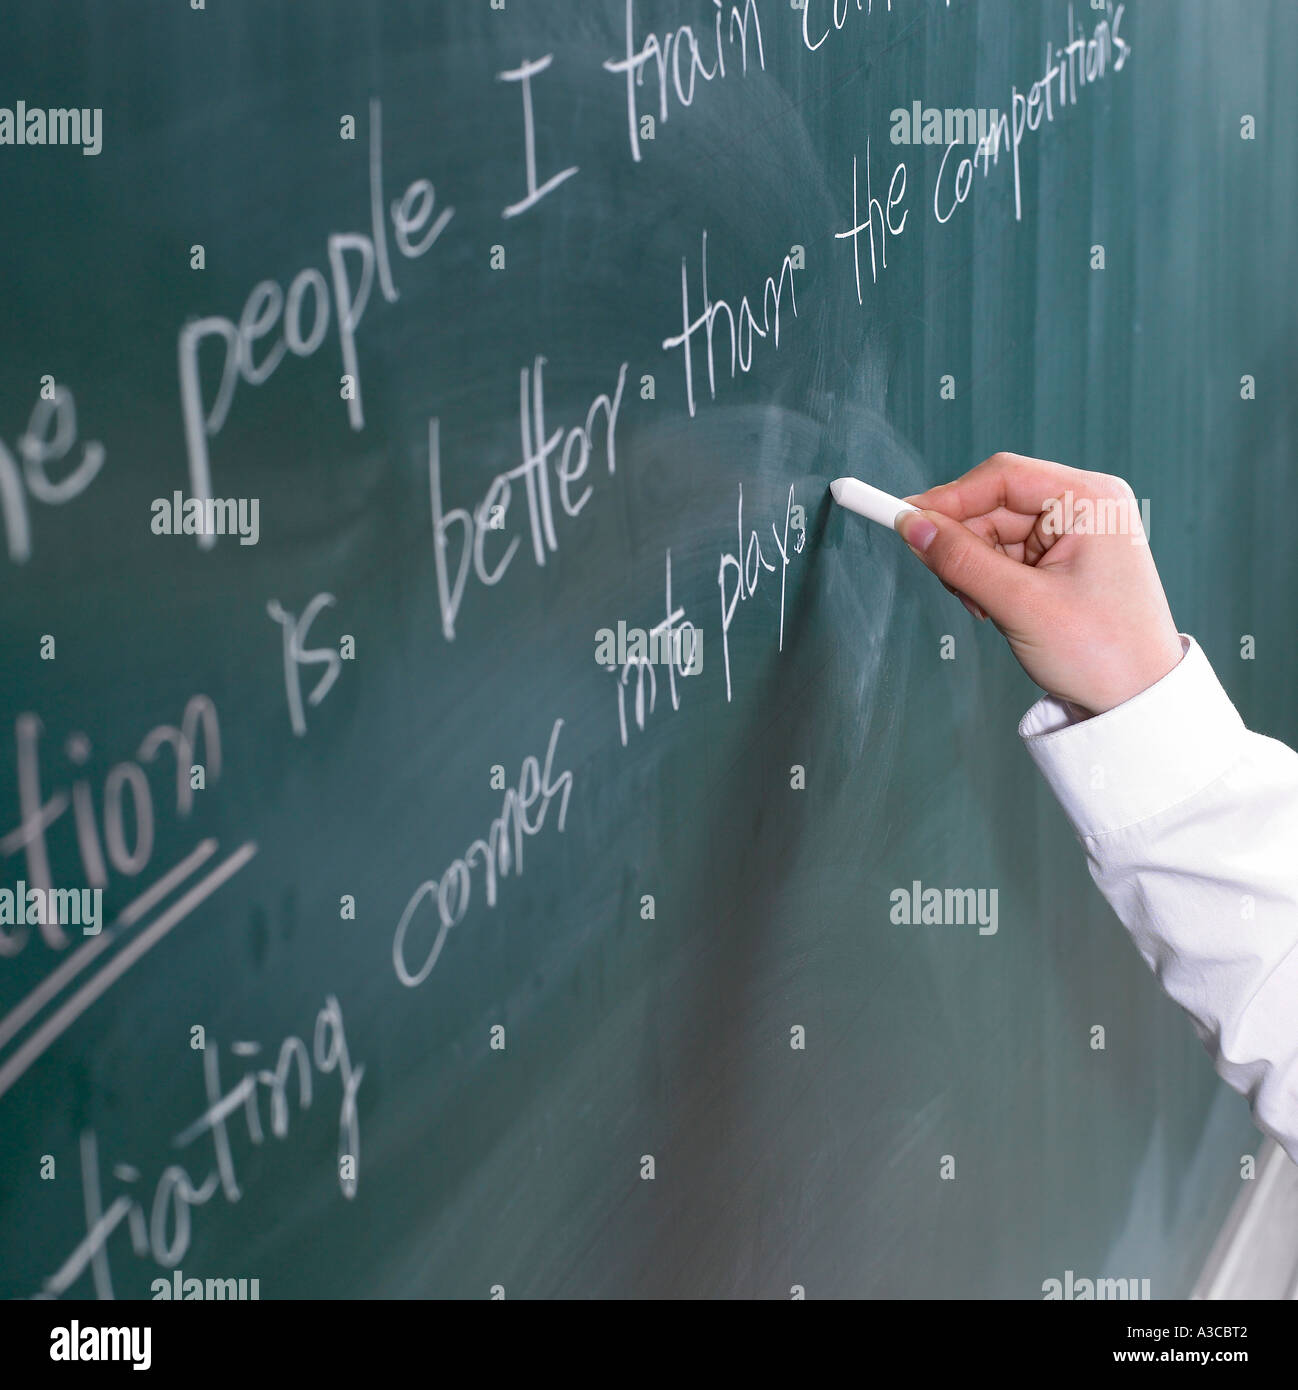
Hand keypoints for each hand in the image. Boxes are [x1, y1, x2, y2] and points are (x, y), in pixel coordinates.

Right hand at [897, 452, 1184, 715]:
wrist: (1139, 703)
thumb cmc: (1103, 653)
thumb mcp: (1021, 605)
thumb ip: (961, 560)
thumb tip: (911, 526)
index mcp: (1090, 500)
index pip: (1002, 477)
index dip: (948, 498)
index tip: (903, 520)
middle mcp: (1085, 507)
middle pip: (994, 505)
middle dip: (965, 546)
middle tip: (950, 586)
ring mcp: (1075, 533)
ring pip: (995, 534)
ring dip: (976, 571)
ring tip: (988, 611)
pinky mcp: (1064, 560)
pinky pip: (1007, 556)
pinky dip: (990, 582)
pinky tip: (998, 610)